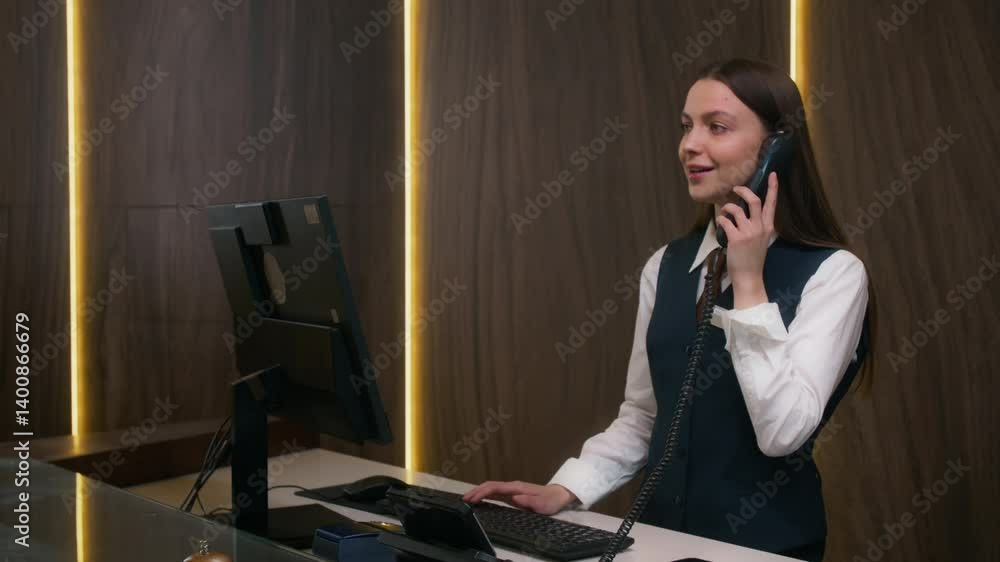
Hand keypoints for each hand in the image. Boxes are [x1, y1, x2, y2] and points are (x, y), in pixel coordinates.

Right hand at [462, 481, 576, 514]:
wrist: (558, 495)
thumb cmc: (550, 501)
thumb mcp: (542, 504)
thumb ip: (529, 501)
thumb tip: (514, 498)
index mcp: (516, 488)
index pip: (495, 488)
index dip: (482, 492)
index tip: (473, 498)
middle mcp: (512, 486)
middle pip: (490, 486)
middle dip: (477, 491)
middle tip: (464, 499)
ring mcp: (512, 489)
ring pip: (492, 488)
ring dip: (479, 492)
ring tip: (468, 498)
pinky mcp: (513, 494)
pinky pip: (496, 493)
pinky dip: (486, 494)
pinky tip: (480, 499)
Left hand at [716, 172, 776, 308]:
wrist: (749, 277)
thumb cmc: (753, 259)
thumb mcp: (761, 240)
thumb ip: (757, 226)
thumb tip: (744, 212)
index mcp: (768, 226)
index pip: (772, 204)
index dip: (772, 188)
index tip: (773, 174)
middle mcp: (760, 227)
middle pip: (754, 200)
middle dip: (743, 191)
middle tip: (736, 188)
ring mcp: (749, 232)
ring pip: (737, 209)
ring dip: (727, 207)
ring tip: (724, 211)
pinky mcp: (737, 238)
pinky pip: (726, 221)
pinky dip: (721, 220)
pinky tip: (720, 223)